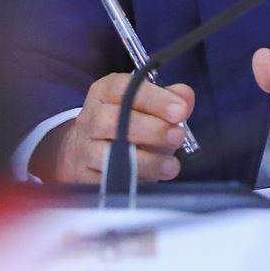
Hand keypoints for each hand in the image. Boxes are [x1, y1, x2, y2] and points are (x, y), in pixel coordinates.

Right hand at [29, 73, 193, 183]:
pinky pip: (105, 181)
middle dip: (149, 129)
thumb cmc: (126, 124)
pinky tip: (153, 180)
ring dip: (144, 160)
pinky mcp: (84, 176)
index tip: (180, 110)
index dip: (153, 99)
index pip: (124, 89)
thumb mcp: (148, 106)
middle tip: (177, 136)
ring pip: (106, 154)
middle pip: (111, 120)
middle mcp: (90, 117)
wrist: (88, 152)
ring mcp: (84, 148)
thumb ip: (170, 98)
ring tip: (171, 165)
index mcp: (105, 92)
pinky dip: (131, 181)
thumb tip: (185, 97)